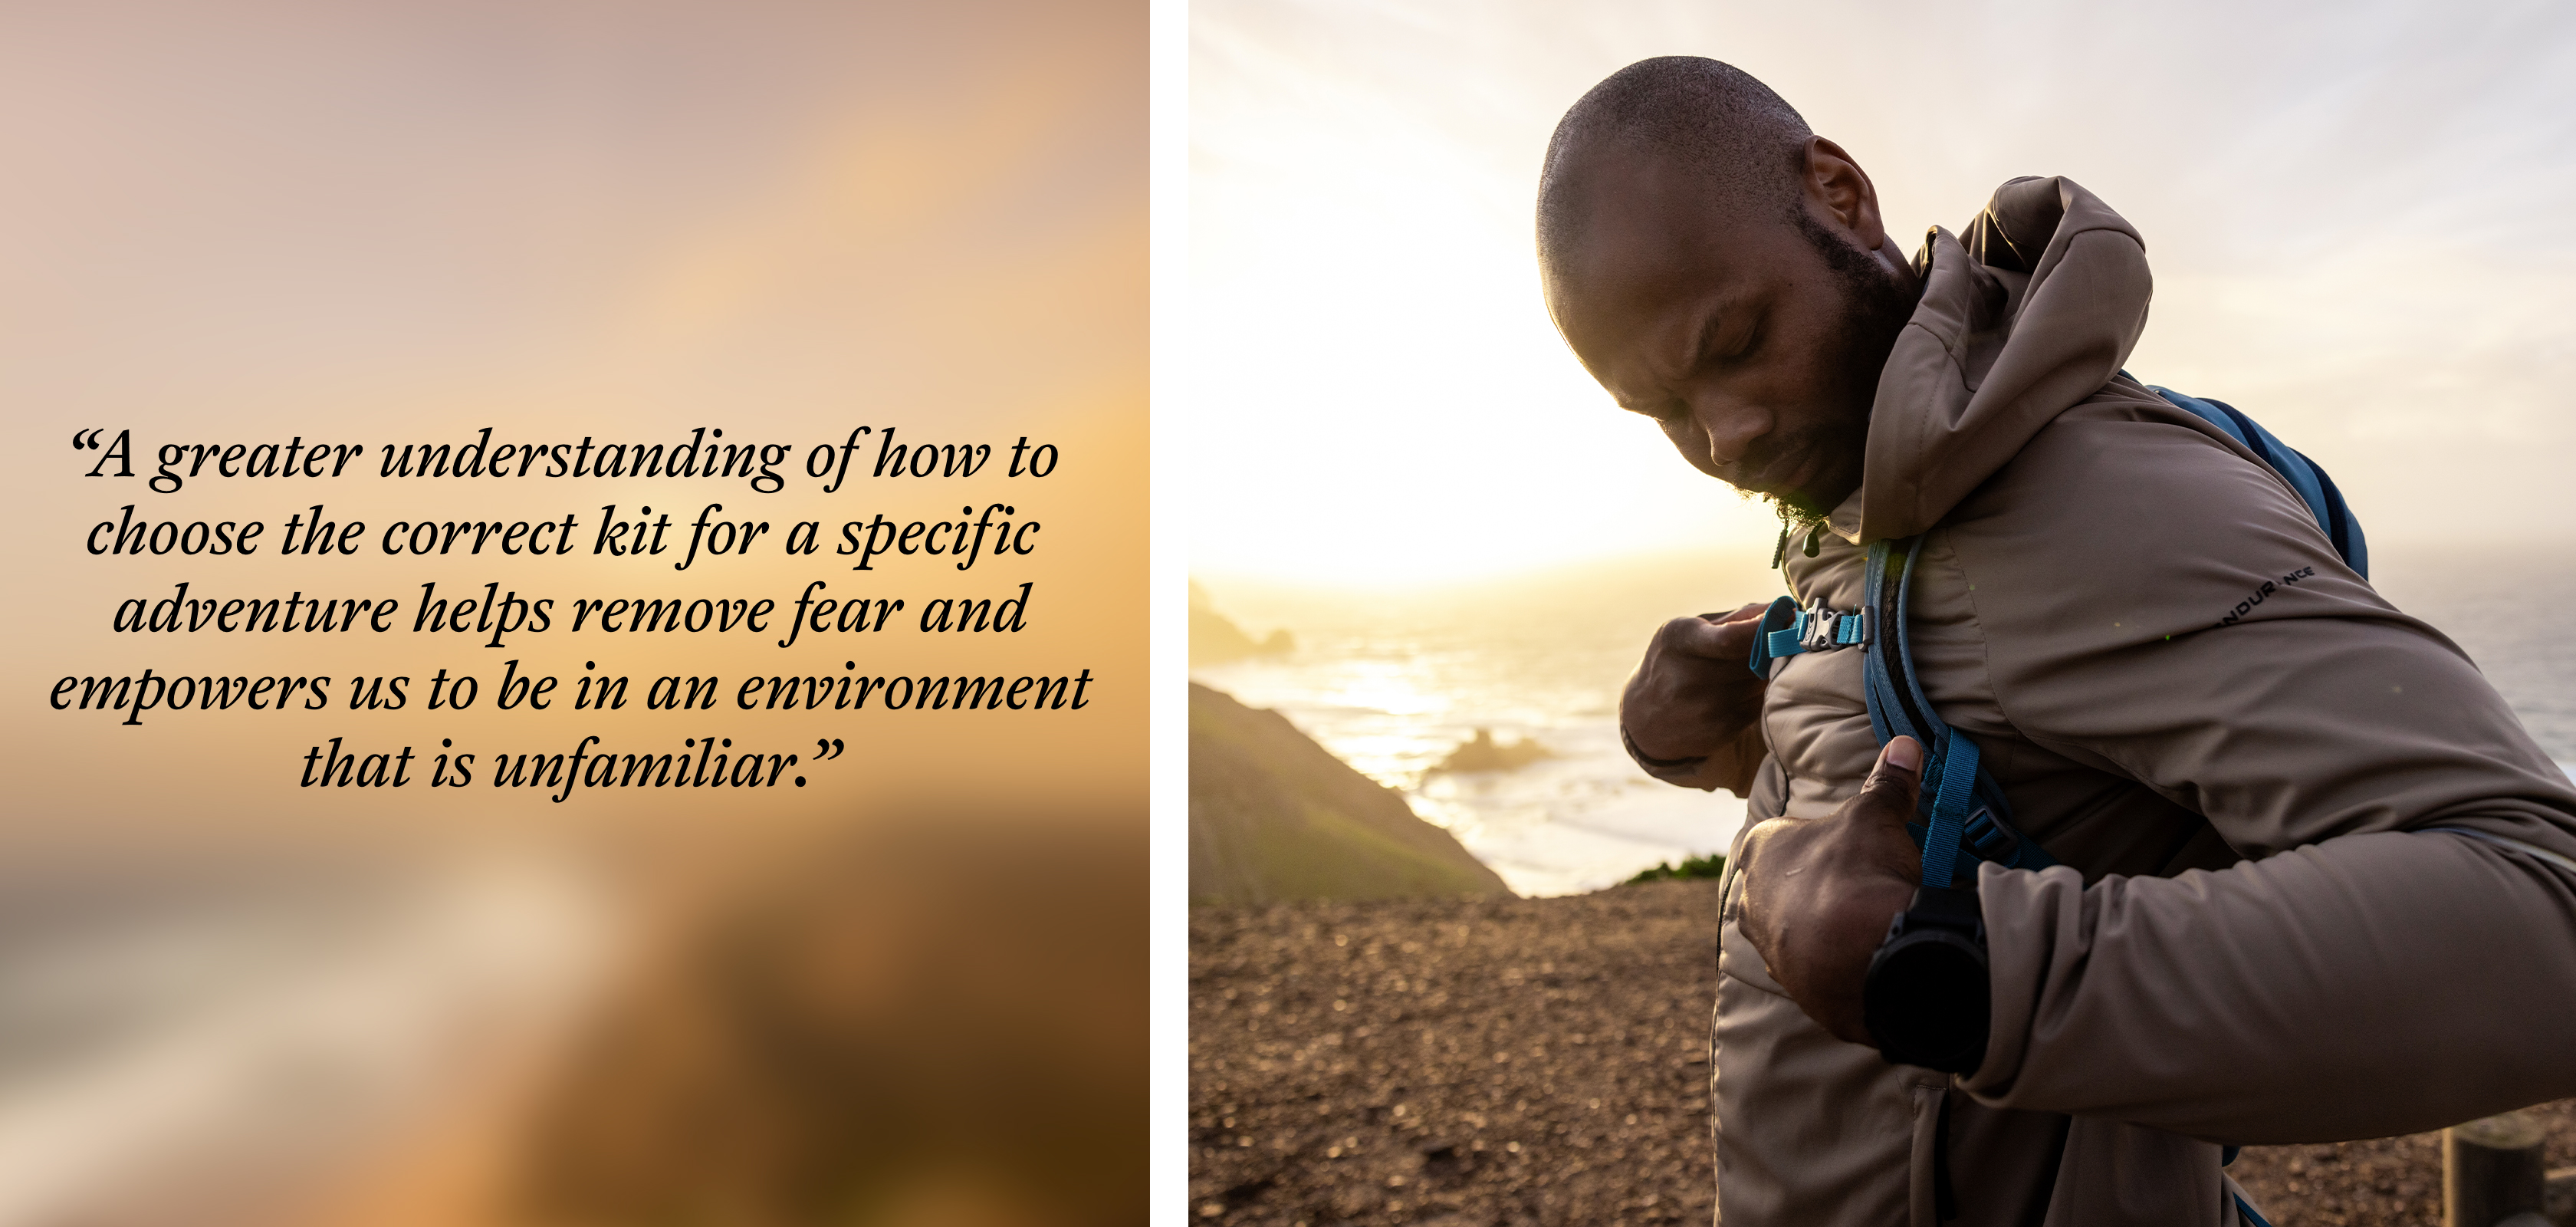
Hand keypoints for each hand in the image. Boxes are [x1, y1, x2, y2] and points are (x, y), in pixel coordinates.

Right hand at [1621, 602, 1769, 791]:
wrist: (1645, 715)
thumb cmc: (1676, 660)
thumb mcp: (1689, 631)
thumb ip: (1736, 619)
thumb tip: (1785, 608)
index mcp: (1678, 641)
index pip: (1730, 639)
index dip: (1765, 629)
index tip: (1788, 617)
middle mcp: (1687, 678)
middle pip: (1754, 660)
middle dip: (1773, 648)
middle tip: (1782, 638)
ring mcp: (1704, 708)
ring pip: (1760, 683)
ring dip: (1767, 672)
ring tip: (1755, 665)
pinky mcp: (1720, 730)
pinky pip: (1758, 705)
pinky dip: (1758, 695)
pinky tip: (1742, 690)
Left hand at [1736, 736, 1925, 1043]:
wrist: (1866, 958)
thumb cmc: (1856, 874)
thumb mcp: (1875, 819)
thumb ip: (1886, 784)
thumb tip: (1904, 744)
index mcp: (1759, 851)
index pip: (1783, 835)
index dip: (1820, 839)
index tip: (1850, 847)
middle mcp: (1749, 900)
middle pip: (1784, 884)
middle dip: (1817, 884)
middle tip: (1860, 886)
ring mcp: (1767, 948)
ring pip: (1794, 929)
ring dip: (1823, 927)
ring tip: (1866, 925)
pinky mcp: (1793, 987)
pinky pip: (1814, 969)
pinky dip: (1836, 964)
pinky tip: (1864, 960)